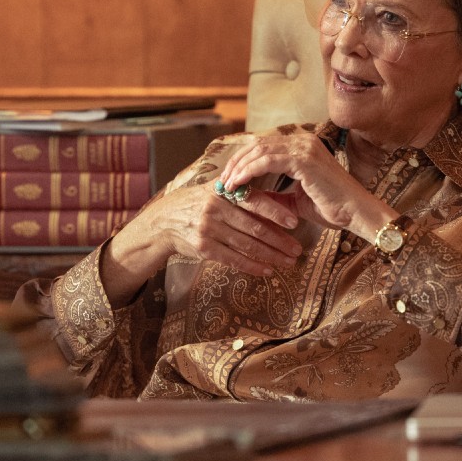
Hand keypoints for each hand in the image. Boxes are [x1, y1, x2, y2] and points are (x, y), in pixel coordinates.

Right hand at [101, 181, 303, 305]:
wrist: (164, 221)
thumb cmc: (196, 203)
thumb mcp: (214, 189)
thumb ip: (240, 191)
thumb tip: (276, 195)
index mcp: (222, 192)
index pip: (254, 201)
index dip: (275, 212)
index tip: (294, 222)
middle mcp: (215, 209)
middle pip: (254, 227)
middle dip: (279, 240)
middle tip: (298, 248)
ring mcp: (208, 230)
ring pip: (246, 245)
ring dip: (271, 256)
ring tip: (288, 262)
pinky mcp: (204, 248)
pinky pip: (233, 259)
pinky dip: (252, 266)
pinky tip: (267, 271)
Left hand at [218, 131, 395, 240]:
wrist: (355, 212)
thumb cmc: (331, 208)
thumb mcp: (295, 200)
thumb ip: (274, 194)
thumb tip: (249, 196)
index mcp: (302, 146)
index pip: (264, 145)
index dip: (243, 159)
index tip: (228, 176)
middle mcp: (302, 141)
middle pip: (258, 144)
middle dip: (236, 162)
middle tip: (222, 180)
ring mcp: (303, 147)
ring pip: (259, 150)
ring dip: (239, 168)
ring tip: (226, 185)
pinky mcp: (303, 158)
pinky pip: (267, 161)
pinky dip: (249, 172)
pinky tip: (238, 184)